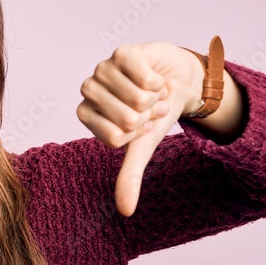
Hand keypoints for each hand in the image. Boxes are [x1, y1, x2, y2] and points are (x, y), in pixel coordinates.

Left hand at [76, 41, 204, 216]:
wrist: (178, 82)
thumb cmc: (155, 113)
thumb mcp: (143, 146)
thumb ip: (130, 176)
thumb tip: (125, 211)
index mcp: (87, 114)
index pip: (114, 137)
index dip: (138, 133)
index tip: (142, 123)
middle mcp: (89, 90)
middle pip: (125, 119)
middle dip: (149, 115)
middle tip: (150, 105)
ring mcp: (103, 69)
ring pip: (135, 98)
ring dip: (155, 98)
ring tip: (153, 91)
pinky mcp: (122, 53)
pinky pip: (144, 77)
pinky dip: (158, 82)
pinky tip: (154, 77)